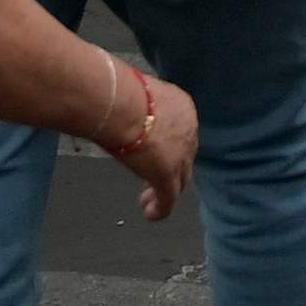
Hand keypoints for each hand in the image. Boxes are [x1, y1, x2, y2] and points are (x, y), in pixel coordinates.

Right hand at [98, 62, 202, 222]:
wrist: (120, 103)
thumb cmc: (118, 91)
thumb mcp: (133, 94)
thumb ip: (134, 105)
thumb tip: (116, 105)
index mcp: (182, 106)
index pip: (181, 130)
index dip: (170, 144)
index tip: (154, 150)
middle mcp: (189, 130)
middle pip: (184, 155)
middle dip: (171, 168)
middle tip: (155, 178)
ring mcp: (181, 154)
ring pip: (179, 179)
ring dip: (165, 190)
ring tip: (149, 200)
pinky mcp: (167, 175)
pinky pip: (168, 198)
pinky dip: (160, 208)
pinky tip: (149, 213)